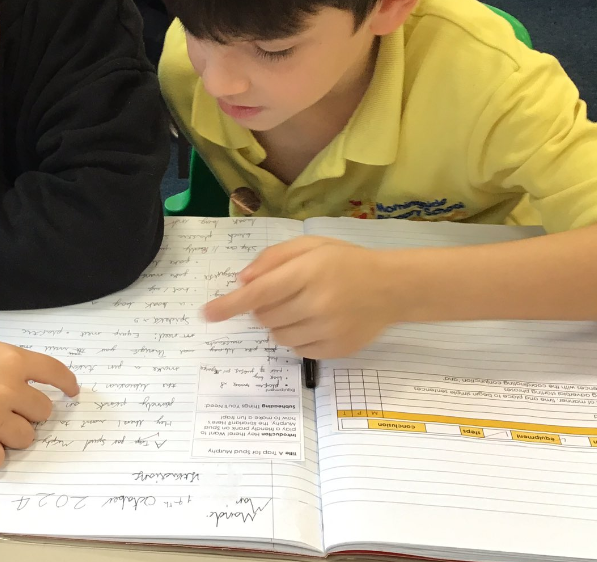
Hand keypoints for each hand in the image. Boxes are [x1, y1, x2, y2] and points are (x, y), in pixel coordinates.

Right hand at [0, 337, 78, 468]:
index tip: (72, 392)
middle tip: (9, 406)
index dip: (67, 384)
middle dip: (29, 411)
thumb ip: (22, 368)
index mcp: (14, 361)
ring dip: (13, 434)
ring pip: (25, 439)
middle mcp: (6, 389)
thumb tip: (55, 391)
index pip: (55, 373)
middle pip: (43, 413)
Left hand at [203, 237, 400, 358]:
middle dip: (262, 307)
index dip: (229, 304)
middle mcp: (316, 304)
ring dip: (277, 324)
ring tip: (299, 307)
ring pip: (277, 336)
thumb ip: (273, 259)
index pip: (258, 293)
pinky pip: (296, 351)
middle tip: (283, 293)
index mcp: (307, 273)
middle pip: (263, 317)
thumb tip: (241, 280)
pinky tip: (313, 322)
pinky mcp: (335, 350)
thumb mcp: (310, 246)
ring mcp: (327, 331)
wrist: (391, 287)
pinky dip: (296, 338)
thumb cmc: (345, 261)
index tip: (206, 314)